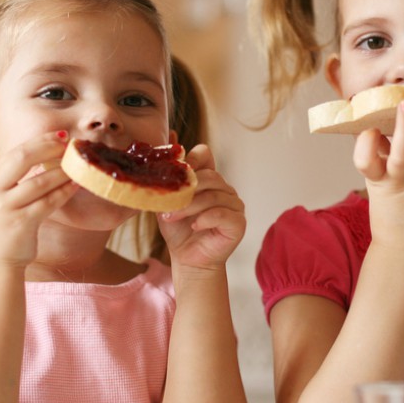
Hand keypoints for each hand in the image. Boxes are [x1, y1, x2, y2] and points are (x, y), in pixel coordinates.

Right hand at [0, 131, 77, 268]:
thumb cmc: (4, 226)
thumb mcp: (0, 196)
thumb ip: (14, 176)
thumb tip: (45, 153)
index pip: (16, 151)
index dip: (41, 141)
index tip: (61, 136)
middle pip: (24, 158)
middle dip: (50, 147)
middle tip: (70, 145)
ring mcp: (5, 207)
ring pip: (40, 181)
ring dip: (62, 172)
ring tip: (78, 165)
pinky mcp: (21, 223)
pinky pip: (48, 202)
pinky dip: (64, 192)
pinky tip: (76, 186)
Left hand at [157, 144, 244, 272]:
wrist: (187, 260)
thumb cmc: (178, 230)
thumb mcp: (167, 202)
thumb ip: (165, 179)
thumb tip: (165, 143)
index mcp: (208, 180)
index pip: (205, 154)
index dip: (191, 158)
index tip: (176, 170)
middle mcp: (225, 189)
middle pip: (210, 176)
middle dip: (186, 190)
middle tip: (167, 205)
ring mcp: (235, 205)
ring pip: (213, 196)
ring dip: (189, 207)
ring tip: (171, 218)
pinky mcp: (238, 223)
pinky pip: (223, 214)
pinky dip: (205, 219)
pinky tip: (194, 226)